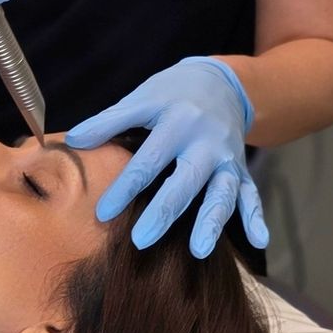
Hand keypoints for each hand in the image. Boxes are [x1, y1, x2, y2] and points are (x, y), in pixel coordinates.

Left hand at [68, 57, 269, 255]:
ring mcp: (228, 158)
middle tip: (142, 240)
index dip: (125, 187)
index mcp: (177, 122)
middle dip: (165, 211)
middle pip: (185, 181)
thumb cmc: (172, 93)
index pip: (148, 160)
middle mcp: (206, 142)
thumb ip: (109, 121)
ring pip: (223, 192)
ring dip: (212, 221)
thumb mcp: (142, 98)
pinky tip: (260, 241)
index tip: (103, 214)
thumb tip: (72, 140)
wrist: (222, 82)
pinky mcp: (242, 169)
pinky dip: (257, 217)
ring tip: (199, 250)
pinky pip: (252, 195)